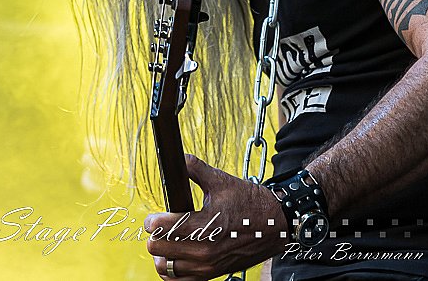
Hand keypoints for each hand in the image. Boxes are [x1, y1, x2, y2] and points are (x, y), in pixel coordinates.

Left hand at [144, 154, 286, 279]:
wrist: (274, 224)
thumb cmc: (249, 202)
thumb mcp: (221, 181)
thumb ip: (195, 168)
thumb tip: (178, 158)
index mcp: (205, 225)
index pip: (163, 228)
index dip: (152, 220)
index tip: (154, 217)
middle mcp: (205, 250)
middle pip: (158, 249)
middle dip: (155, 235)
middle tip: (160, 227)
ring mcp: (208, 266)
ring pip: (166, 268)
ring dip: (161, 255)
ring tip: (166, 242)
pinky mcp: (212, 274)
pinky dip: (172, 271)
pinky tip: (174, 258)